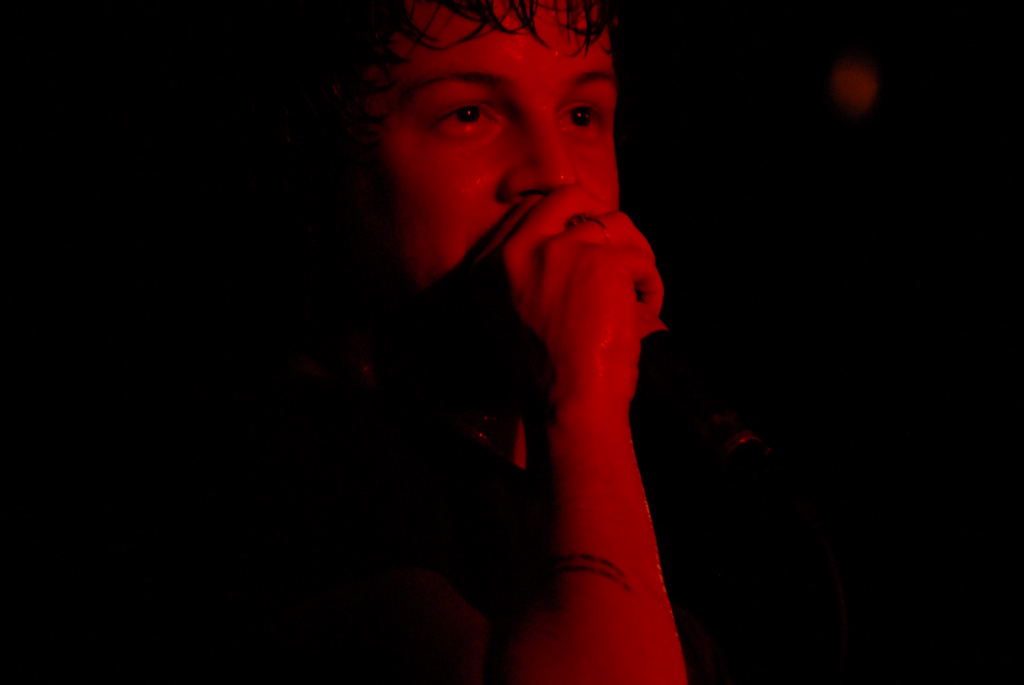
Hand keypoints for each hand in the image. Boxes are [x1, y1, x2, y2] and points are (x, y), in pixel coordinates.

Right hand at [494, 185, 666, 408]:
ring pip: (615, 224)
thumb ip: (519, 277)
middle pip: (569, 197)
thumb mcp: (508, 320)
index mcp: (489, 266)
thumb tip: (557, 240)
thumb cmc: (546, 374)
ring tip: (638, 289)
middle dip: (601, 216)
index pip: (530, 210)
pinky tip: (646, 310)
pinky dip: (650, 285)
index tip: (587, 241)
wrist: (569, 401)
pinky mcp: (602, 261)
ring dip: (634, 254)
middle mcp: (519, 251)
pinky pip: (640, 258)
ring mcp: (561, 250)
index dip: (565, 218)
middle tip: (619, 247)